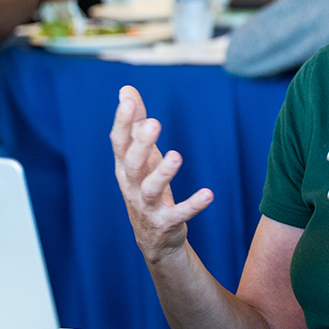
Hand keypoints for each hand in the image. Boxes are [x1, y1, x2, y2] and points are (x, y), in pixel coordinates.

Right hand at [110, 85, 212, 266]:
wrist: (154, 239)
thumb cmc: (146, 187)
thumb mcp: (141, 156)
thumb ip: (135, 123)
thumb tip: (126, 89)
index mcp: (125, 167)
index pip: (119, 142)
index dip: (122, 122)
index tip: (128, 101)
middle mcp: (131, 186)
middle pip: (131, 164)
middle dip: (141, 144)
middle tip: (154, 123)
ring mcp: (147, 206)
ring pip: (150, 189)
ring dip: (163, 172)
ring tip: (177, 155)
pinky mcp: (165, 223)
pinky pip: (179, 213)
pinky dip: (193, 204)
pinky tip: (209, 194)